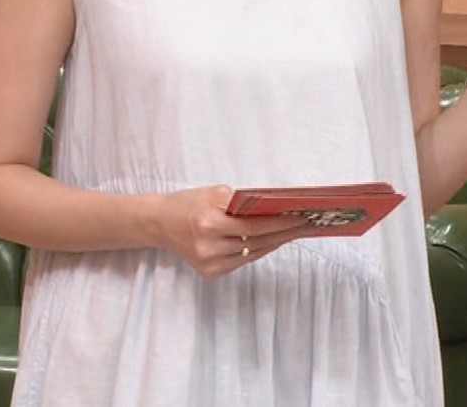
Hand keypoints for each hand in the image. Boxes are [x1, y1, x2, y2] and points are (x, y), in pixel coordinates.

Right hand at [157, 185, 307, 278]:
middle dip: (284, 233)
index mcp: (209, 223)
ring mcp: (210, 264)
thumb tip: (274, 208)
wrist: (161, 222)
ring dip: (274, 242)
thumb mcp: (216, 193)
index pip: (255, 225)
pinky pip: (242, 261)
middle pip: (257, 242)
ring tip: (293, 232)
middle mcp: (209, 247)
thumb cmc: (190, 202)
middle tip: (305, 225)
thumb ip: (243, 202)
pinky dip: (257, 250)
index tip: (301, 217)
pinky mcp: (210, 273)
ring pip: (252, 254)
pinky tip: (272, 240)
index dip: (280, 223)